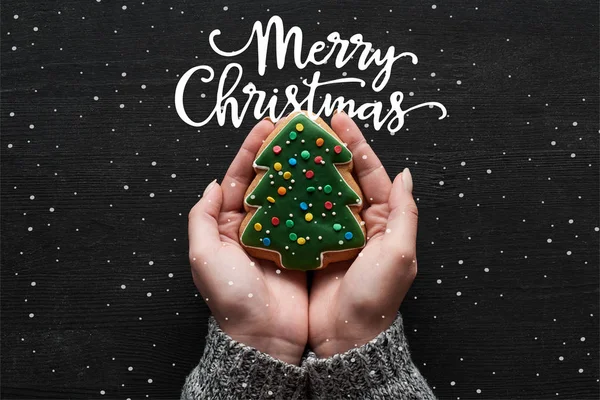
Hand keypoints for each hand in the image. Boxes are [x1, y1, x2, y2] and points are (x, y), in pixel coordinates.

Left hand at [188, 119, 307, 364]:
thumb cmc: (231, 298)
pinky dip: (319, 198)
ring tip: (316, 146)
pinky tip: (330, 179)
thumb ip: (201, 218)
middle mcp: (255, 227)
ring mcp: (282, 237)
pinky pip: (311, 217)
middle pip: (268, 181)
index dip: (252, 150)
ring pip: (291, 195)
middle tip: (297, 129)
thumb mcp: (203, 257)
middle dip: (280, 154)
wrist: (264, 337)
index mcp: (228, 226)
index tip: (268, 126)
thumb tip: (212, 185)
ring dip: (302, 171)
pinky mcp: (304, 249)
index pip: (239, 178)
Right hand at [308, 112, 418, 357]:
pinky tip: (277, 181)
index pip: (369, 173)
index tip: (338, 119)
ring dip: (305, 169)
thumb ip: (405, 213)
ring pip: (317, 192)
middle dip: (326, 149)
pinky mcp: (308, 247)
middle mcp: (356, 224)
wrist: (345, 339)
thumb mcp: (399, 254)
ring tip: (290, 145)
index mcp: (382, 222)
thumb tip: (405, 174)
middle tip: (308, 125)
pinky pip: (299, 215)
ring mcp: (331, 234)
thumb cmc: (375, 297)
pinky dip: (289, 196)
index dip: (355, 144)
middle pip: (341, 177)